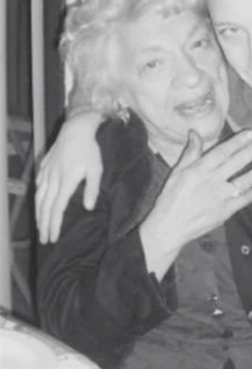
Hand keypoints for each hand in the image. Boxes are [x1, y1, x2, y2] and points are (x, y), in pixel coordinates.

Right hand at [36, 111, 102, 242]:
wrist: (76, 128)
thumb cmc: (90, 149)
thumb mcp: (97, 169)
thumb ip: (93, 189)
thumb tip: (89, 208)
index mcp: (66, 182)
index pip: (57, 209)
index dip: (54, 225)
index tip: (53, 238)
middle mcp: (53, 179)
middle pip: (45, 207)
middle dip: (44, 225)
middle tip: (44, 240)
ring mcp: (47, 172)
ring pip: (39, 198)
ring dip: (38, 214)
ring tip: (39, 227)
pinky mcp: (44, 166)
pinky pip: (38, 185)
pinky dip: (37, 198)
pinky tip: (39, 204)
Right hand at [139, 129, 251, 280]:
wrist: (170, 226)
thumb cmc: (171, 198)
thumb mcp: (177, 172)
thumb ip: (190, 152)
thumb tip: (194, 132)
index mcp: (200, 169)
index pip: (222, 152)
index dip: (237, 142)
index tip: (250, 133)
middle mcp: (213, 181)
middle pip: (236, 163)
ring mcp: (221, 197)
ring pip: (244, 181)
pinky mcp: (225, 211)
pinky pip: (244, 200)